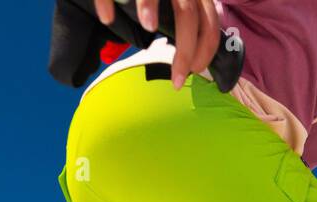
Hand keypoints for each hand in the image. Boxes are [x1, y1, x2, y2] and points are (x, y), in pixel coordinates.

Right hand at [94, 0, 219, 89]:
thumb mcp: (176, 4)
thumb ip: (184, 20)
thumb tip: (190, 54)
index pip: (209, 22)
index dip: (206, 50)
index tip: (196, 70)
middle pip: (187, 15)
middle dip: (185, 51)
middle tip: (177, 79)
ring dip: (152, 10)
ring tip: (148, 28)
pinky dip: (108, 1)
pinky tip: (107, 18)